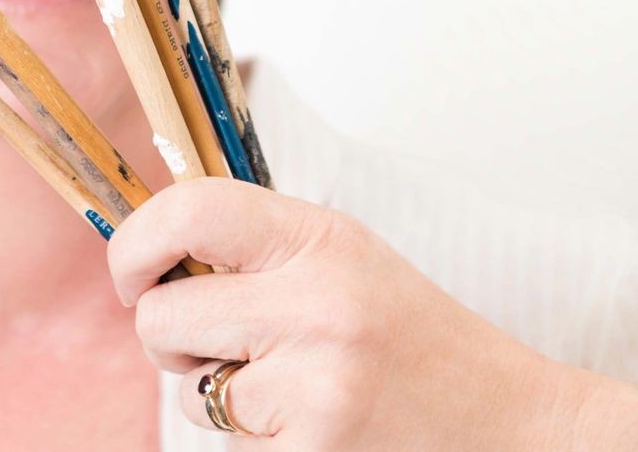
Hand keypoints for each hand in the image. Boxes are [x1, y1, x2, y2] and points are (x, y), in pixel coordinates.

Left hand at [108, 178, 591, 448]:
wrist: (509, 425)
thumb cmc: (408, 334)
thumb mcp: (337, 254)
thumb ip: (251, 243)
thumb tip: (145, 249)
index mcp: (317, 236)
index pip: (189, 209)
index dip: (134, 242)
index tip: (129, 274)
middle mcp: (316, 303)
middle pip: (161, 315)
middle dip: (171, 336)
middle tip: (222, 344)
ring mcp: (316, 387)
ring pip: (190, 391)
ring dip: (216, 394)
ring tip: (292, 386)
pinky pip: (228, 446)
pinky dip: (253, 441)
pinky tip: (312, 428)